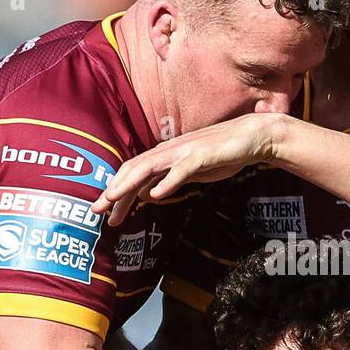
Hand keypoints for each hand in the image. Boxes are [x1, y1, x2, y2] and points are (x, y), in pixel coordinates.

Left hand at [93, 113, 282, 224]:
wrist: (252, 137)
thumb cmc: (222, 155)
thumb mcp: (189, 173)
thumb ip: (167, 181)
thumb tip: (146, 194)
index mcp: (165, 155)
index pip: (133, 173)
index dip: (116, 191)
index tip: (104, 212)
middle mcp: (169, 151)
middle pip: (133, 169)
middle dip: (113, 190)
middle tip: (97, 211)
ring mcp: (184, 152)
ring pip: (149, 166)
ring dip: (129, 183)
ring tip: (113, 198)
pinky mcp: (202, 156)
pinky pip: (181, 170)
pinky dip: (167, 181)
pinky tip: (155, 195)